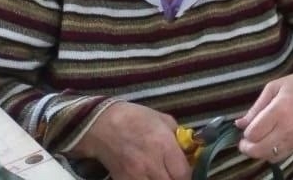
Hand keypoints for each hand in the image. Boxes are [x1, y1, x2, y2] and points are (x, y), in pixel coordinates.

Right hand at [74, 101, 189, 179]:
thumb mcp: (164, 120)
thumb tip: (189, 151)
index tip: (186, 171)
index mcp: (164, 145)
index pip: (183, 174)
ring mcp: (134, 175)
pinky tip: (149, 177)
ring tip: (162, 174)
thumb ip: (178, 138)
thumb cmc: (136, 118)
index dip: (189, 176)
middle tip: (175, 173)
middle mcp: (150, 164)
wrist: (103, 124)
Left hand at [235, 68, 292, 163]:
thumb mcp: (274, 87)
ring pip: (268, 156)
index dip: (245, 133)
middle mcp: (288, 127)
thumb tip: (239, 124)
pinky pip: (279, 157)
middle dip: (247, 147)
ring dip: (258, 151)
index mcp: (279, 110)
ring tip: (259, 140)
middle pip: (258, 150)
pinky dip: (270, 153)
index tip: (246, 128)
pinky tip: (271, 142)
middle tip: (246, 140)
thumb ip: (256, 108)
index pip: (253, 134)